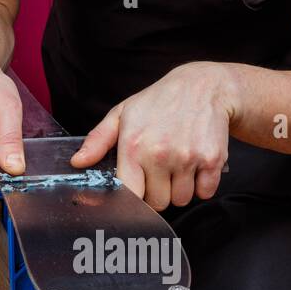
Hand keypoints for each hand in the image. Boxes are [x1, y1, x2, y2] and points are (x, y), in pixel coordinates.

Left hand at [71, 62, 237, 210]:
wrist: (203, 86)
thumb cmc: (158, 102)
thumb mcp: (122, 114)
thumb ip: (98, 140)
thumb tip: (78, 162)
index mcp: (133, 146)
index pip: (130, 195)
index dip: (132, 200)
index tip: (136, 192)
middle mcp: (159, 154)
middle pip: (158, 203)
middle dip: (157, 192)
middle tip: (159, 170)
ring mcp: (187, 158)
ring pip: (181, 199)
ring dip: (180, 189)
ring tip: (177, 163)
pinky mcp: (212, 160)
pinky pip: (205, 193)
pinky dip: (201, 185)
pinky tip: (195, 163)